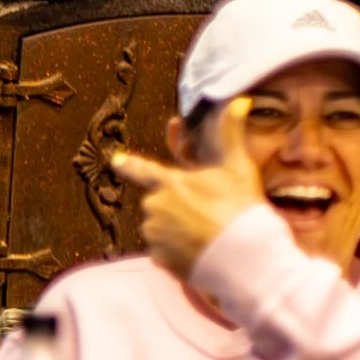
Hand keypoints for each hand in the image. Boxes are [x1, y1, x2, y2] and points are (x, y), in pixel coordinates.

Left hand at [109, 97, 266, 280]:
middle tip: (207, 216)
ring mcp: (153, 233)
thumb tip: (240, 101)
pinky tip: (199, 252)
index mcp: (169, 182)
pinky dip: (178, 253)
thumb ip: (231, 134)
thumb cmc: (240, 208)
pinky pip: (164, 253)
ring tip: (205, 235)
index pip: (142, 170)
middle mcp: (154, 206)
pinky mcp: (158, 258)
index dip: (128, 164)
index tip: (115, 160)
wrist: (244, 255)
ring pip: (160, 229)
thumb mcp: (238, 168)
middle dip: (177, 208)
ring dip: (176, 231)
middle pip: (160, 204)